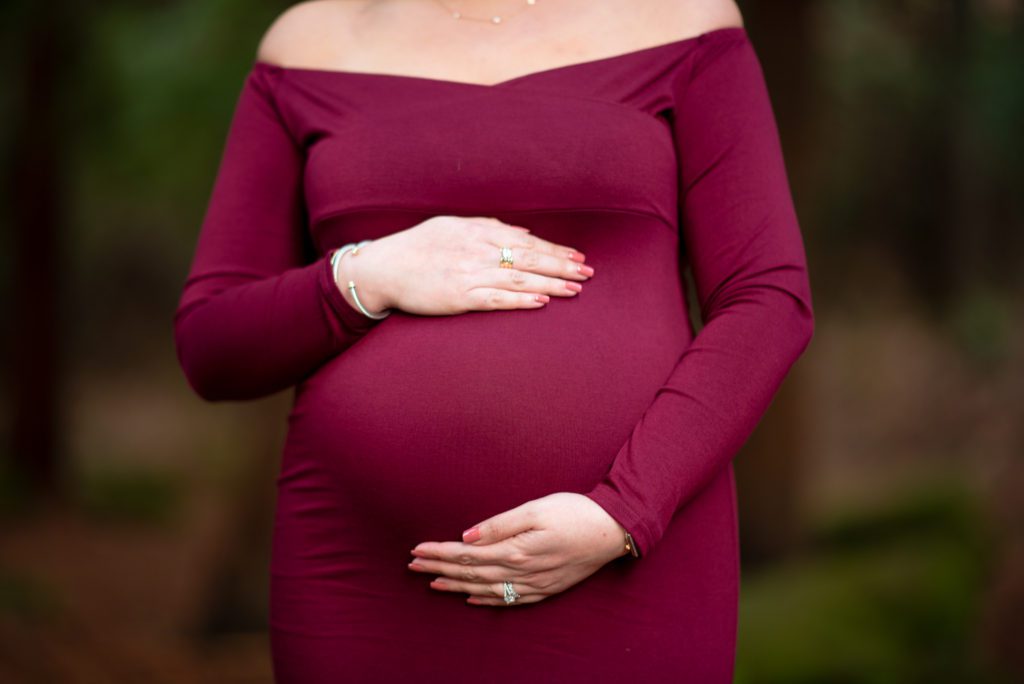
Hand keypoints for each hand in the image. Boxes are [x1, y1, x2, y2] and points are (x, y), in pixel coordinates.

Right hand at [339, 216, 593, 315]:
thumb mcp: (453, 226)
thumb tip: (521, 233)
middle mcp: (478, 251)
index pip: (526, 241)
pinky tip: (541, 302)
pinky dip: (520, 299)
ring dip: (550, 283)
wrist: (383, 268)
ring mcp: (470, 274)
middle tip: (587, 273)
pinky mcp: (460, 297)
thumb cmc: (417, 247)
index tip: (577, 256)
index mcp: (478, 232)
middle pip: (530, 258)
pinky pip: (496, 299)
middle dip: (562, 266)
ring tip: (575, 289)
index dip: (554, 249)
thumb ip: (488, 227)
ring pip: (519, 278)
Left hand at [407, 492, 628, 606]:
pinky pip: (508, 599)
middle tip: (413, 565)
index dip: (440, 553)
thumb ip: (500, 524)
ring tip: (433, 582)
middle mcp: (522, 572)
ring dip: (457, 585)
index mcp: (516, 550)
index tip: (417, 550)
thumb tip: (467, 535)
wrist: (613, 531)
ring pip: (486, 588)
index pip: (467, 554)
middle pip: (471, 572)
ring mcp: (534, 584)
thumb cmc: (575, 512)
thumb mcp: (536, 509)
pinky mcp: (545, 588)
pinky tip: (471, 598)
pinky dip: (486, 599)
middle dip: (440, 568)